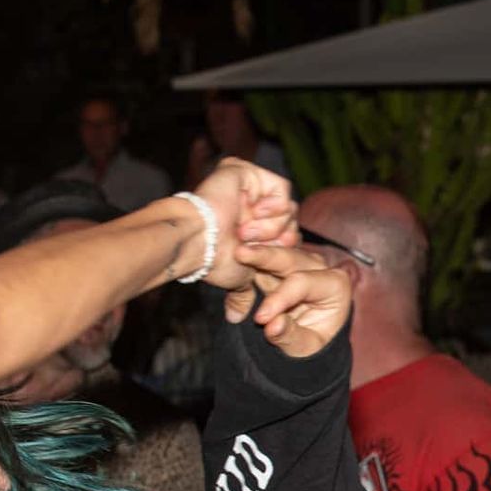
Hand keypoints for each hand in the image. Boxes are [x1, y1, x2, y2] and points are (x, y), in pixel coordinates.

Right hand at [189, 157, 300, 288]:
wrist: (200, 240)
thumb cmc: (214, 260)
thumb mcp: (239, 277)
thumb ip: (244, 292)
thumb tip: (236, 317)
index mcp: (253, 227)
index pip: (287, 235)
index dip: (283, 250)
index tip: (266, 261)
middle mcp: (253, 206)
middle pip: (291, 221)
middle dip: (277, 239)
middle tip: (253, 245)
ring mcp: (252, 188)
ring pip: (288, 208)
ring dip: (270, 226)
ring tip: (244, 232)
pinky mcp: (250, 173)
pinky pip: (282, 190)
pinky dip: (273, 207)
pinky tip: (253, 213)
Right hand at [236, 245, 354, 357]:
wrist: (303, 341)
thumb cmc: (309, 345)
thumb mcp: (304, 348)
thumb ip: (290, 336)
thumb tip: (271, 326)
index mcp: (334, 285)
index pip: (302, 283)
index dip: (279, 299)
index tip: (259, 318)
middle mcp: (317, 266)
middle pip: (288, 257)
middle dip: (262, 256)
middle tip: (239, 254)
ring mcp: (296, 260)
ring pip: (271, 251)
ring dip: (250, 251)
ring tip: (232, 251)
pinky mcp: (275, 263)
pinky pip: (258, 256)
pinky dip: (243, 257)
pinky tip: (228, 254)